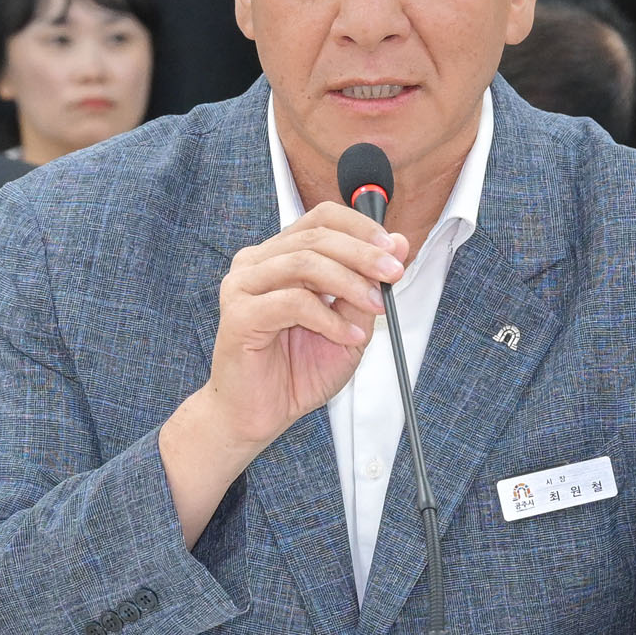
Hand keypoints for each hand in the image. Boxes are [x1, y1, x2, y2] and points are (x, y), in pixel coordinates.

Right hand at [195, 201, 408, 454]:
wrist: (259, 415)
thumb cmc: (297, 372)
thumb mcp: (349, 325)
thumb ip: (367, 285)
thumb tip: (396, 244)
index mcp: (280, 256)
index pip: (321, 218)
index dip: (360, 228)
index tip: (392, 249)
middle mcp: (257, 263)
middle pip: (316, 237)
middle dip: (363, 254)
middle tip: (393, 274)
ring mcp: (242, 286)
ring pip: (305, 263)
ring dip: (349, 283)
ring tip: (374, 307)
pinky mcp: (238, 315)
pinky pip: (292, 303)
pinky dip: (329, 318)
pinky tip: (347, 336)